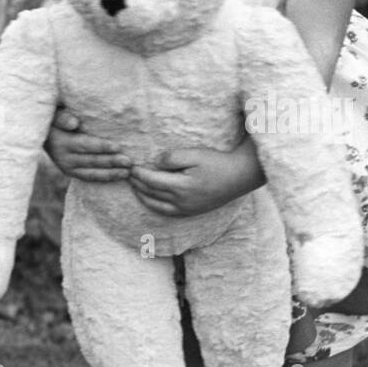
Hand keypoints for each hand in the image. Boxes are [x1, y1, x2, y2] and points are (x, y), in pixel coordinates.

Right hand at [43, 106, 131, 181]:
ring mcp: (66, 168)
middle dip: (111, 162)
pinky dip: (105, 178)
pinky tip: (119, 176)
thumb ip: (62, 117)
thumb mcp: (54, 114)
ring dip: (111, 173)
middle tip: (129, 162)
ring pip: (92, 173)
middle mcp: (63, 158)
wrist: (41, 133)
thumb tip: (73, 123)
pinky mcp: (70, 172)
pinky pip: (90, 177)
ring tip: (128, 172)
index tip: (118, 147)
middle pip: (91, 161)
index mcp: (61, 142)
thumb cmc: (53, 118)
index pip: (85, 145)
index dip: (101, 147)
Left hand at [129, 140, 264, 216]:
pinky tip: (150, 198)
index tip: (131, 165)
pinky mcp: (191, 211)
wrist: (239, 176)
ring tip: (134, 186)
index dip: (138, 173)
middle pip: (151, 193)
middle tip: (127, 174)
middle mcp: (181, 202)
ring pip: (156, 205)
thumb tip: (155, 164)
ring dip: (142, 196)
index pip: (150, 180)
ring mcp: (186, 209)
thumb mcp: (194, 154)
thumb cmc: (217, 162)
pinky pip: (167, 212)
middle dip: (137, 183)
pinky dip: (154, 206)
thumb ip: (172, 158)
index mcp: (181, 187)